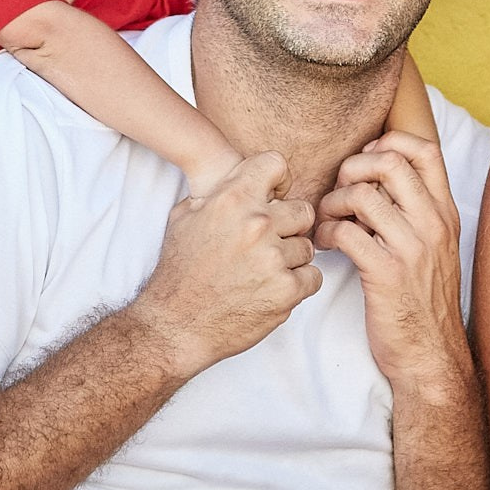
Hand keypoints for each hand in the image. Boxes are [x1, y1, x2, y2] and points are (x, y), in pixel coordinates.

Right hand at [133, 152, 318, 374]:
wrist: (176, 325)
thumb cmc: (179, 273)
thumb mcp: (185, 217)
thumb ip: (217, 192)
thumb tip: (239, 176)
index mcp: (232, 200)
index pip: (276, 163)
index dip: (277, 181)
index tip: (273, 197)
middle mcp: (257, 224)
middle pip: (303, 210)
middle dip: (288, 226)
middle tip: (267, 245)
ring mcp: (274, 258)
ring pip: (307, 246)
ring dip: (290, 259)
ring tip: (261, 272)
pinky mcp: (287, 290)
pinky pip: (312, 276)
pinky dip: (297, 284)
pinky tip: (271, 288)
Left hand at [313, 132, 464, 387]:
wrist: (431, 356)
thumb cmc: (423, 303)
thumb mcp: (433, 250)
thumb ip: (413, 214)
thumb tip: (377, 180)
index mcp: (444, 214)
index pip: (425, 151)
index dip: (388, 143)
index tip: (365, 162)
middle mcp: (432, 225)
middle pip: (390, 162)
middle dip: (352, 168)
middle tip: (338, 191)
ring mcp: (411, 249)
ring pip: (362, 194)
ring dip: (332, 202)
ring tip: (327, 221)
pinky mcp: (386, 274)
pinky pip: (345, 233)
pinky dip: (325, 233)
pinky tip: (324, 245)